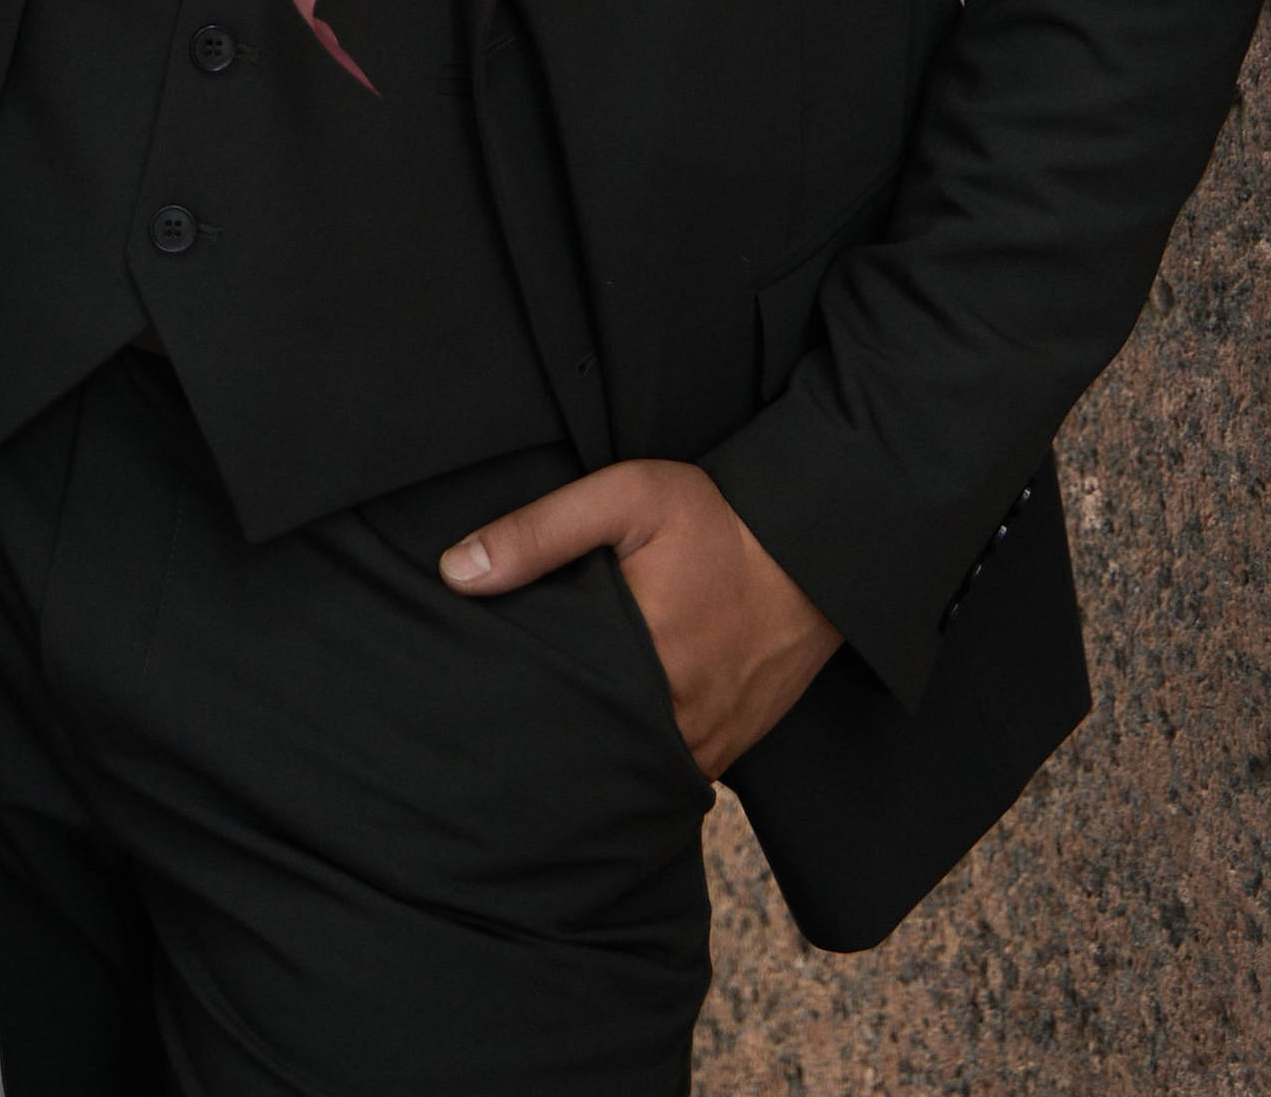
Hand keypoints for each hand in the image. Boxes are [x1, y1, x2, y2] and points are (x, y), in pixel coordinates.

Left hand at [440, 457, 840, 776]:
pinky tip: (610, 731)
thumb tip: (456, 572)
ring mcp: (709, 745)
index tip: (481, 699)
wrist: (815, 548)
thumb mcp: (625, 497)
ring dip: (596, 752)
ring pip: (629, 771)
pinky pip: (669, 773)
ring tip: (551, 729)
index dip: (515, 708)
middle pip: (588, 750)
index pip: (555, 711)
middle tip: (504, 721)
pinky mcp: (730, 750)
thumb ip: (539, 532)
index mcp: (644, 661)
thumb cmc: (717, 520)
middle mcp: (679, 720)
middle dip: (549, 738)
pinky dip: (638, 757)